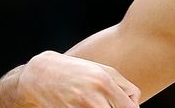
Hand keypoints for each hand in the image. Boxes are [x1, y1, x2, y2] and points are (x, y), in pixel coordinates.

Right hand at [18, 50, 140, 107]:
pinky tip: (81, 105)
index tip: (126, 107)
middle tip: (109, 104)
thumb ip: (124, 87)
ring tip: (95, 103)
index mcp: (104, 82)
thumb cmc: (76, 70)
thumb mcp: (103, 71)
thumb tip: (135, 104)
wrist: (39, 75)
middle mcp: (92, 97)